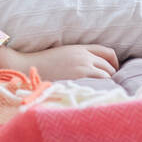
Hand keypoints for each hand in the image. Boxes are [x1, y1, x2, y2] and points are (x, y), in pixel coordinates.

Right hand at [0, 43, 118, 80]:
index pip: (107, 51)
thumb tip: (90, 69)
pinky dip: (103, 86)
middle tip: (108, 85)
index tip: (113, 71)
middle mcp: (84, 55)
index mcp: (80, 48)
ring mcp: (83, 65)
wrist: (27, 67)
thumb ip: (77, 58)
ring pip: (108, 74)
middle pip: (109, 64)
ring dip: (108, 82)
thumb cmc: (42, 65)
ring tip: (103, 91)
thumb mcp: (62, 55)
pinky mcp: (80, 76)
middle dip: (112, 75)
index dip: (114, 62)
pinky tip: (98, 93)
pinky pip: (101, 80)